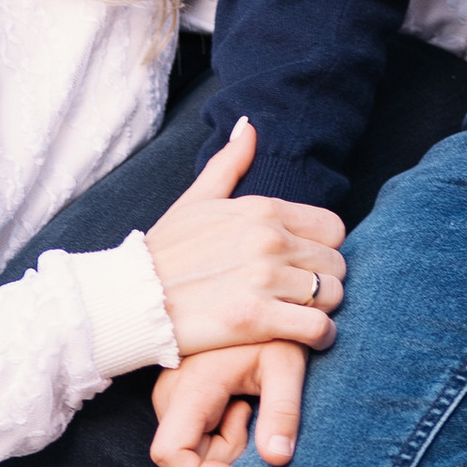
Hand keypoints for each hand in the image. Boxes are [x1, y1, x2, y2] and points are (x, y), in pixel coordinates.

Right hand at [141, 118, 345, 361]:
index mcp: (262, 210)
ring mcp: (263, 279)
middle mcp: (269, 240)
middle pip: (336, 263)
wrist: (130, 298)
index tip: (305, 265)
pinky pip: (319, 327)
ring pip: (333, 294)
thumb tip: (249, 126)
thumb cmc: (163, 252)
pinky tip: (307, 339)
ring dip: (323, 309)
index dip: (323, 249)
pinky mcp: (256, 318)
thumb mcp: (195, 199)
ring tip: (303, 316)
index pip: (333, 228)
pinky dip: (321, 336)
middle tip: (303, 296)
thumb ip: (230, 163)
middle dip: (324, 280)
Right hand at [151, 339, 311, 466]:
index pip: (168, 454)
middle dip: (224, 453)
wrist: (258, 302)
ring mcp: (168, 397)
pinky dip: (220, 431)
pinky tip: (235, 400)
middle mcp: (169, 395)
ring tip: (244, 402)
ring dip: (225, 441)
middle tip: (251, 414)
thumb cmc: (274, 332)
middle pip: (185, 457)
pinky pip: (193, 436)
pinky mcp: (175, 399)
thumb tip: (278, 460)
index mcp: (191, 388)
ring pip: (191, 449)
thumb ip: (283, 412)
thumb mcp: (287, 365)